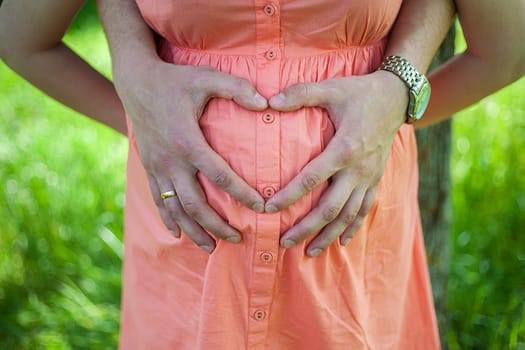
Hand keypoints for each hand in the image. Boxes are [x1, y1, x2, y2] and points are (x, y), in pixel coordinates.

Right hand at [115, 61, 267, 252]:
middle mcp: (171, 160)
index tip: (263, 206)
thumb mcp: (207, 77)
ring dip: (194, 230)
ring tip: (212, 248)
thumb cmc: (176, 80)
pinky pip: (157, 199)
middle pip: (195, 203)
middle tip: (238, 238)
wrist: (135, 81)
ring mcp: (157, 167)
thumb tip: (267, 103)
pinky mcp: (149, 167)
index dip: (242, 193)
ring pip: (175, 208)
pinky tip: (178, 234)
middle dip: (217, 224)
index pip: (220, 175)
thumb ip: (237, 88)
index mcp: (188, 141)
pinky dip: (168, 219)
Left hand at [267, 70, 407, 256]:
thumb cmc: (359, 92)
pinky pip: (365, 209)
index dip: (289, 195)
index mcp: (345, 147)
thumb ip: (300, 94)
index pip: (312, 178)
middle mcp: (359, 168)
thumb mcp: (330, 88)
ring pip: (348, 215)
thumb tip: (268, 102)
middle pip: (330, 207)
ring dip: (328, 235)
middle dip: (306, 227)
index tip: (268, 209)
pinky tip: (342, 242)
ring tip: (309, 252)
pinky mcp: (376, 178)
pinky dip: (353, 227)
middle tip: (283, 242)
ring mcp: (369, 176)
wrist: (396, 97)